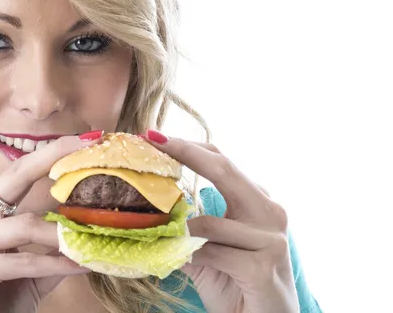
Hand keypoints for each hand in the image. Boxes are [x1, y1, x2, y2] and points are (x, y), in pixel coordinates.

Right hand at [0, 133, 102, 312]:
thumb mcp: (30, 271)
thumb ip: (51, 251)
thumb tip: (87, 232)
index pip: (16, 175)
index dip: (47, 154)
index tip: (80, 140)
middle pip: (12, 178)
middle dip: (49, 158)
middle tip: (83, 148)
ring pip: (23, 226)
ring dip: (61, 235)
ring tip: (89, 241)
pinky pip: (20, 261)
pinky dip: (54, 265)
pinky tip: (79, 267)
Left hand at [143, 130, 299, 312]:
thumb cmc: (235, 283)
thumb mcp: (209, 246)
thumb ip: (188, 222)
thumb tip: (149, 203)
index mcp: (257, 201)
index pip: (222, 160)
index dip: (187, 145)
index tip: (153, 135)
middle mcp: (269, 211)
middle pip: (223, 169)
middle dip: (184, 151)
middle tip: (151, 139)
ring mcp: (270, 238)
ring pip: (208, 222)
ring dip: (176, 230)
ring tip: (153, 230)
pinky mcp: (262, 265)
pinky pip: (210, 253)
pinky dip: (187, 256)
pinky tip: (176, 258)